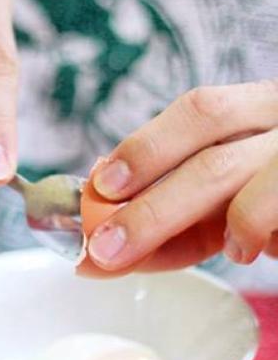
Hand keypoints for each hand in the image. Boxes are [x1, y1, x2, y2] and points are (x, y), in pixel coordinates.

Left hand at [80, 79, 277, 274]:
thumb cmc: (274, 199)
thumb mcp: (230, 192)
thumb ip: (176, 210)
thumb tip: (99, 251)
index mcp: (260, 107)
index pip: (200, 111)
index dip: (147, 147)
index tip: (104, 185)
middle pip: (213, 162)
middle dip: (150, 213)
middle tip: (105, 251)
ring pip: (253, 190)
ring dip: (219, 230)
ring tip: (222, 250)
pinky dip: (259, 235)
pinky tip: (255, 249)